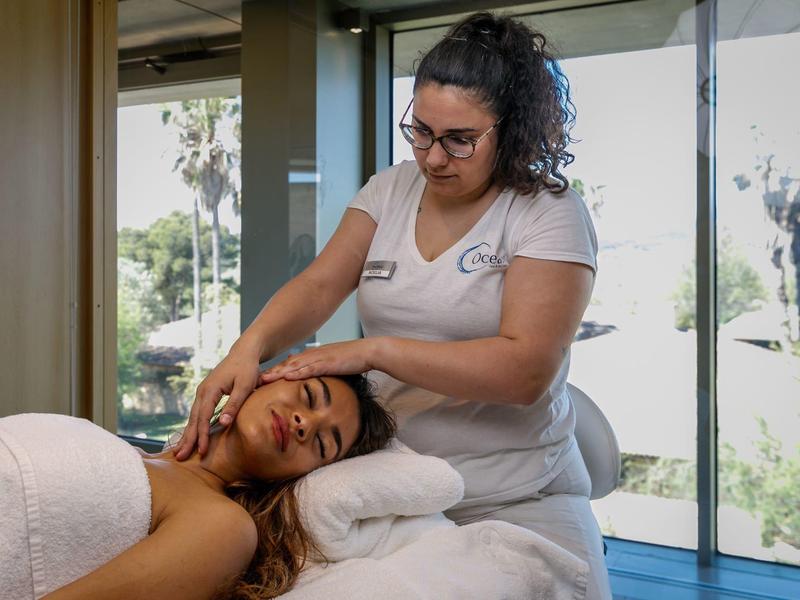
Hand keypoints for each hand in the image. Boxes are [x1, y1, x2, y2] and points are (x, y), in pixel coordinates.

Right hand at [174, 346, 260, 459]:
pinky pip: (197, 413)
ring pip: (193, 417)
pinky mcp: (206, 394)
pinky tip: (190, 436)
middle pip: (193, 419)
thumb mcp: (245, 386)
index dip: (202, 435)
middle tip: (180, 457)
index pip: (203, 417)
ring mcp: (202, 392)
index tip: (202, 451)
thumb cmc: (247, 369)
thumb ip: (234, 405)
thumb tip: (223, 423)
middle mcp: (202, 391)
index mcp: (210, 390)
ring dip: (187, 434)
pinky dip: (193, 426)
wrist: (244, 353)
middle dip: (187, 439)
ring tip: (180, 451)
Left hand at [259, 339, 377, 383]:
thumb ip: (321, 373)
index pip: (289, 366)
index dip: (274, 373)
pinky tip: (288, 377)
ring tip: (262, 380)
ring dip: (278, 373)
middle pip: (286, 365)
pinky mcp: (328, 363)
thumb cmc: (353, 361)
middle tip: (253, 380)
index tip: (260, 380)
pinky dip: (298, 373)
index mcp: (312, 358)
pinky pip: (310, 368)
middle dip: (270, 373)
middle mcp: (312, 356)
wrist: (368, 351)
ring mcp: (319, 359)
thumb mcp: (333, 367)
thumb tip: (313, 383)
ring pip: (294, 366)